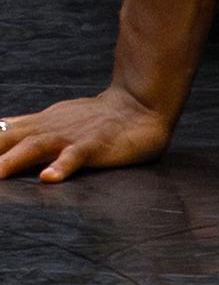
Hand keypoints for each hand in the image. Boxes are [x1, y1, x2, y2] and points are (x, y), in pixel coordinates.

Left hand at [0, 87, 173, 184]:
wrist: (139, 106)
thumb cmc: (91, 121)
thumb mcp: (49, 124)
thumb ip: (19, 135)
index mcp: (34, 126)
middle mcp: (46, 128)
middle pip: (6, 140)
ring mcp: (70, 136)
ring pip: (36, 147)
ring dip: (13, 160)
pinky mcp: (95, 145)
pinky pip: (77, 156)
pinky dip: (63, 166)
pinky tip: (51, 178)